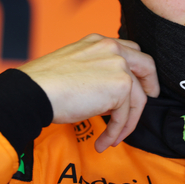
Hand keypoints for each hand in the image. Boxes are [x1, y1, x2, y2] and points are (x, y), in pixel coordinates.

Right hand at [18, 33, 158, 152]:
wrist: (33, 92)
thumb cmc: (45, 85)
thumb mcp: (76, 68)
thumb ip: (98, 73)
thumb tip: (112, 99)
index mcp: (100, 42)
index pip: (130, 51)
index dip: (138, 69)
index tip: (139, 84)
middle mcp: (112, 48)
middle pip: (146, 65)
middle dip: (150, 84)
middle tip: (150, 99)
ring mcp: (119, 66)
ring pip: (137, 98)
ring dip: (126, 122)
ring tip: (112, 138)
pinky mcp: (121, 86)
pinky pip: (125, 114)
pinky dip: (116, 131)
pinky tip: (104, 141)